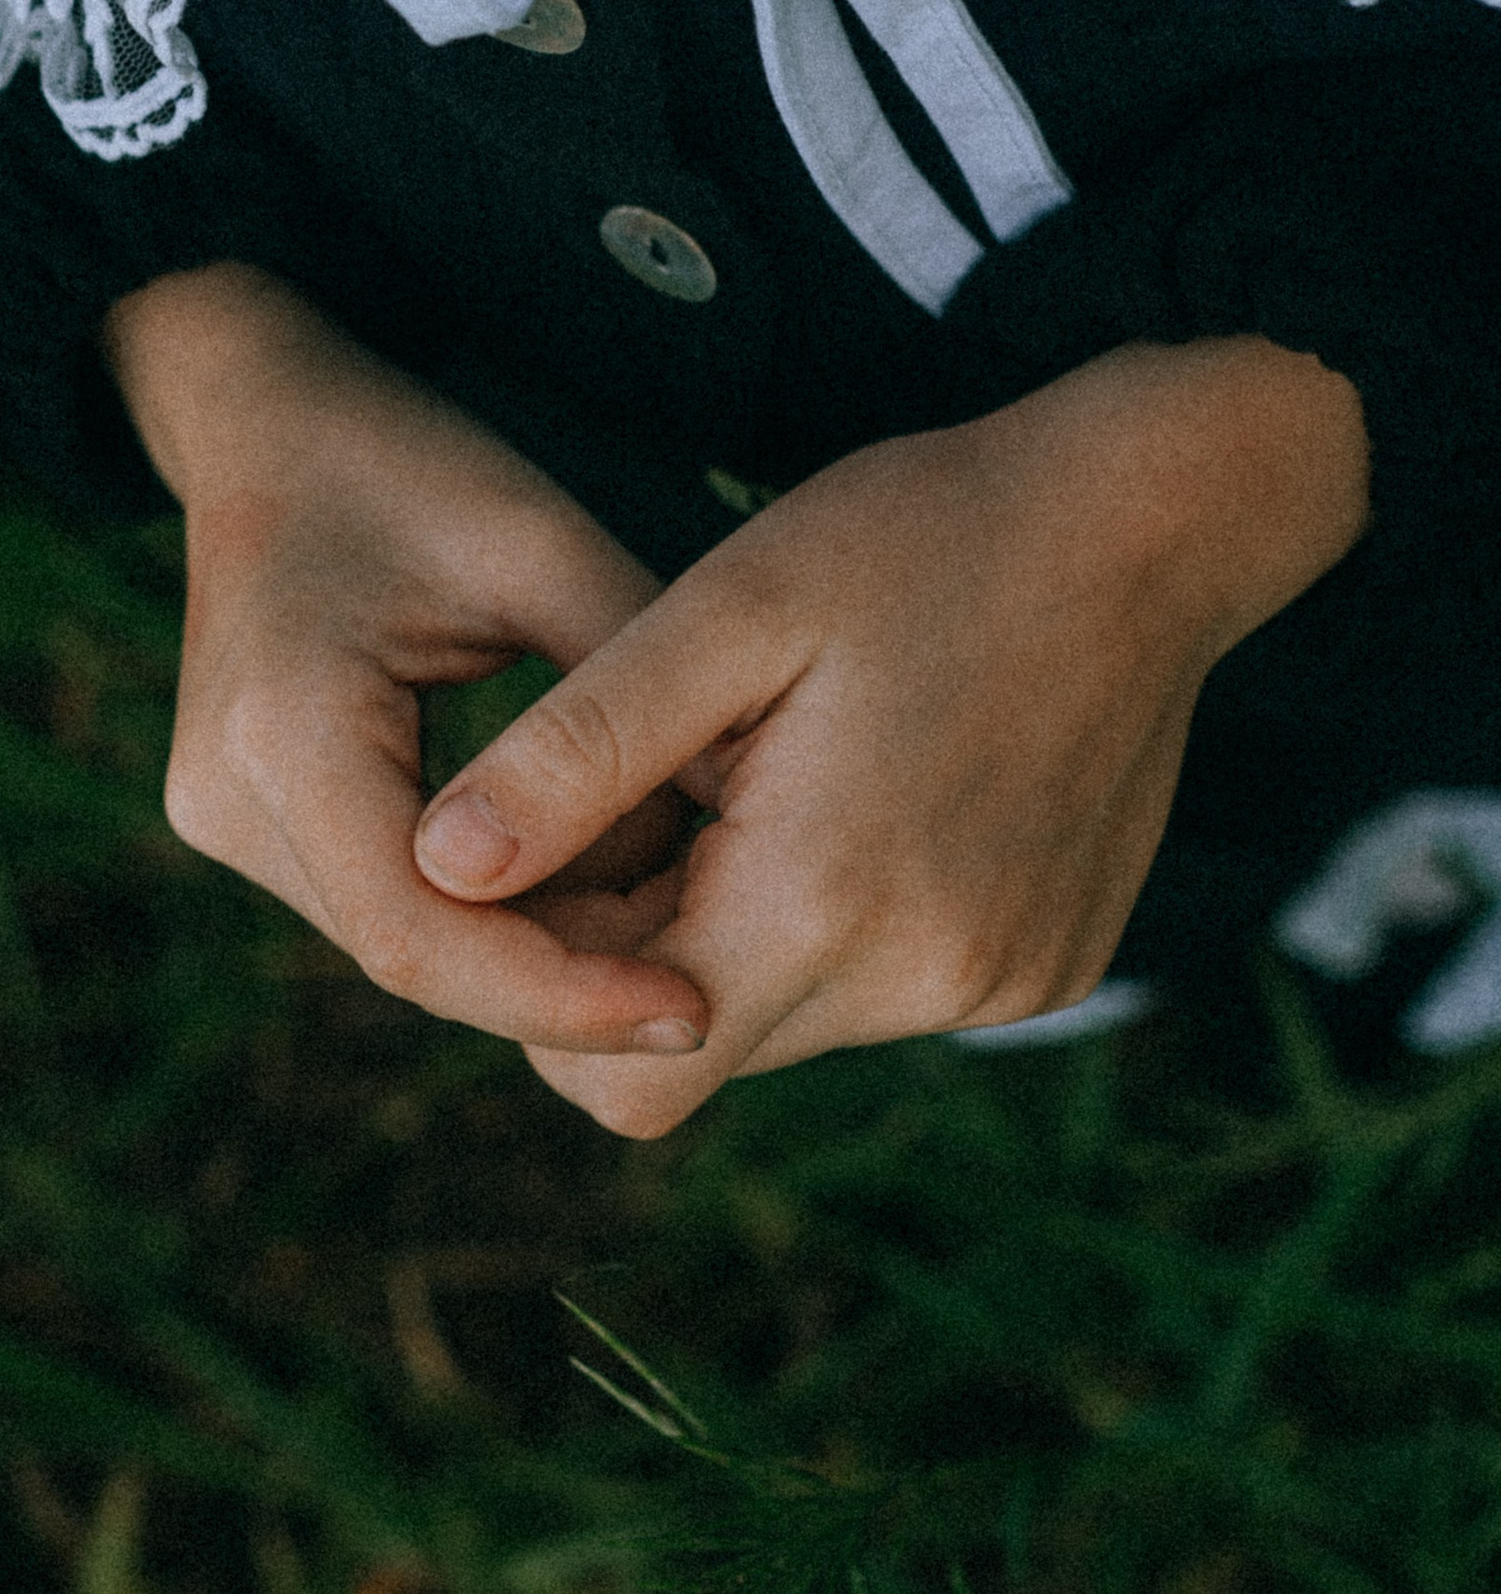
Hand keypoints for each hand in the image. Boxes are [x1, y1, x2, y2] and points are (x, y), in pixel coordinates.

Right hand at [104, 262, 712, 1056]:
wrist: (262, 416)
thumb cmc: (410, 462)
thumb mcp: (542, 549)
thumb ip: (635, 703)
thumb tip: (754, 843)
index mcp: (284, 731)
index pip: (421, 933)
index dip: (560, 995)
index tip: (691, 1006)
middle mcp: (229, 802)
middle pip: (415, 957)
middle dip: (567, 976)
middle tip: (710, 969)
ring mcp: (226, 821)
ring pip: (407, 945)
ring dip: (541, 943)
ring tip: (670, 897)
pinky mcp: (251, 825)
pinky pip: (390, 903)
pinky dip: (502, 902)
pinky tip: (598, 864)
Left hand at [412, 337, 1370, 1133]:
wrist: (1156, 519)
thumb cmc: (921, 537)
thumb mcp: (725, 612)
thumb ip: (575, 753)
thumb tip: (438, 869)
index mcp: (826, 901)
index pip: (623, 1075)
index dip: (552, 990)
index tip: (551, 862)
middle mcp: (926, 981)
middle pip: (703, 1053)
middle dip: (640, 949)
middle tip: (649, 794)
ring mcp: (1003, 988)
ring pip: (791, 1023)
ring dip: (739, 931)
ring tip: (760, 778)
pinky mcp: (1047, 970)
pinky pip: (888, 991)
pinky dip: (839, 922)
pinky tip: (860, 795)